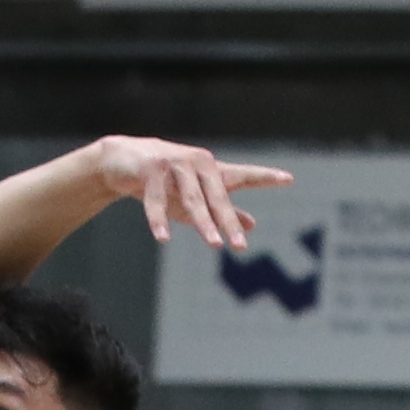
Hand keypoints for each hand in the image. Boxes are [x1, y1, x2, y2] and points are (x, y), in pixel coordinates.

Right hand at [87, 136, 292, 251]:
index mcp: (212, 171)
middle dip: (229, 222)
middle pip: (218, 196)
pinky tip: (163, 238)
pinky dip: (159, 220)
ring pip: (192, 199)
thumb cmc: (166, 183)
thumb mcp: (195, 200)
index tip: (288, 179)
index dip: (264, 177)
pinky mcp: (150, 169)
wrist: (121, 162)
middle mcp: (198, 164)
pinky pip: (156, 200)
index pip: (242, 175)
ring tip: (216, 245)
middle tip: (241, 247)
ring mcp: (174, 164)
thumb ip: (223, 210)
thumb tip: (253, 225)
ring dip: (204, 223)